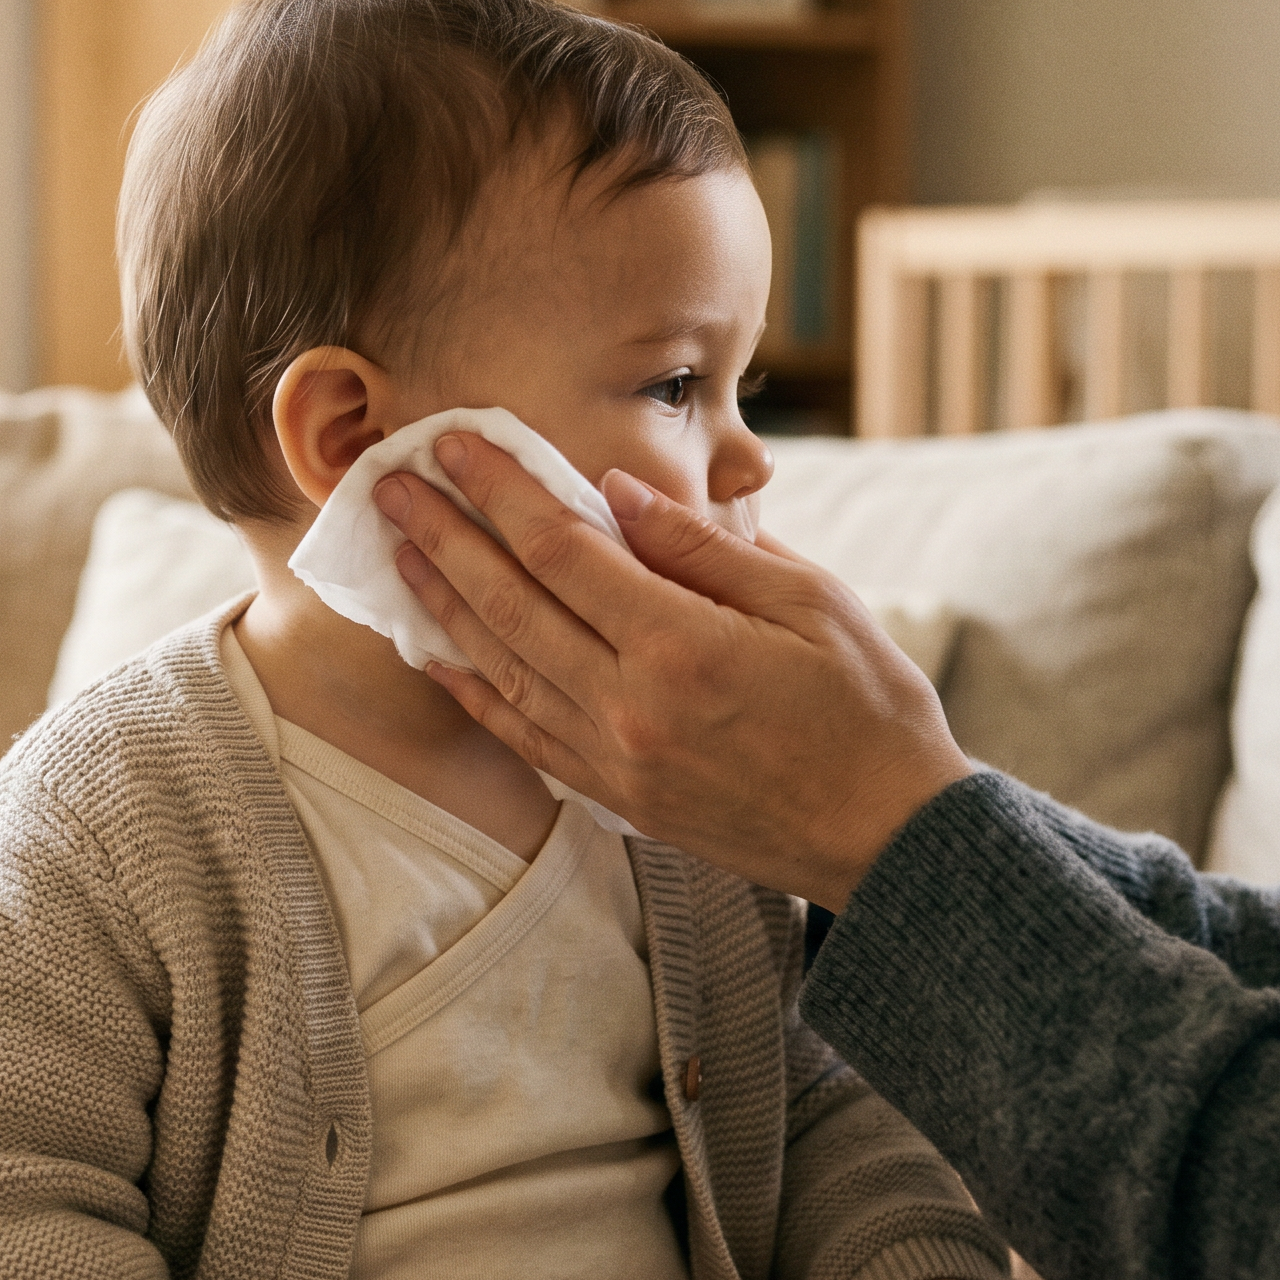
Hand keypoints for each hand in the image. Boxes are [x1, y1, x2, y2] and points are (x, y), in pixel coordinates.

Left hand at [375, 436, 973, 909]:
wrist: (889, 835)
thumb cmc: (867, 706)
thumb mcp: (810, 602)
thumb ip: (703, 547)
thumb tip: (613, 490)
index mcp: (682, 647)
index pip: (562, 550)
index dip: (500, 491)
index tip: (454, 443)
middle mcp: (630, 708)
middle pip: (511, 605)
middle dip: (444, 537)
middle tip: (390, 483)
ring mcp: (617, 760)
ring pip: (503, 669)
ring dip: (443, 605)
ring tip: (400, 551)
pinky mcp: (619, 797)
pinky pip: (524, 736)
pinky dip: (475, 691)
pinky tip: (439, 653)